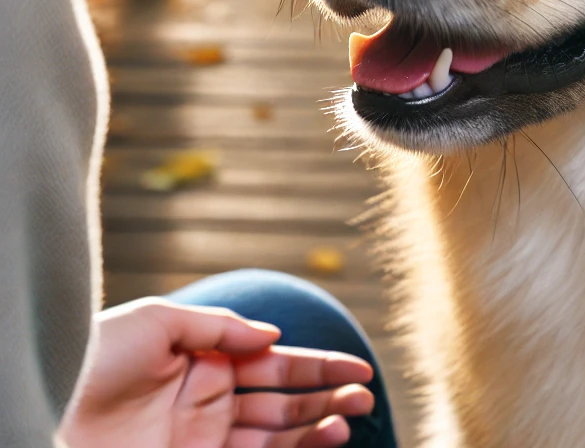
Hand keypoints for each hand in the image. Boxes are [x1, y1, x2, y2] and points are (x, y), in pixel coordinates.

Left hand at [58, 297, 374, 447]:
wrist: (41, 413)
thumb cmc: (91, 359)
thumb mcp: (156, 323)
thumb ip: (219, 328)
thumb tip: (274, 336)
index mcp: (204, 360)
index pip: (274, 362)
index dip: (318, 365)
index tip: (358, 368)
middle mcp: (210, 400)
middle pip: (283, 398)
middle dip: (326, 395)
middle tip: (366, 394)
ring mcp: (203, 438)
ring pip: (277, 432)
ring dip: (318, 424)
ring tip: (354, 416)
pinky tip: (324, 438)